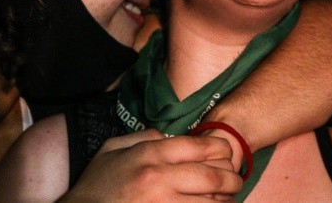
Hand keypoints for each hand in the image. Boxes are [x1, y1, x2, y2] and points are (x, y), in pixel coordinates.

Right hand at [61, 129, 241, 201]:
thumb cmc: (96, 185)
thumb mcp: (113, 149)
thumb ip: (143, 138)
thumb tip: (169, 136)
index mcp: (149, 156)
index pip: (199, 146)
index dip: (221, 149)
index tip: (226, 154)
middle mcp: (159, 180)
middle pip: (213, 176)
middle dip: (232, 179)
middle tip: (235, 181)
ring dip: (225, 202)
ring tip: (228, 198)